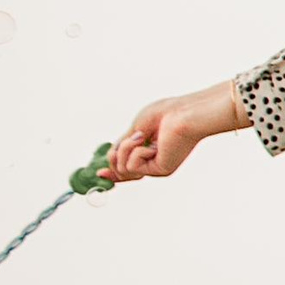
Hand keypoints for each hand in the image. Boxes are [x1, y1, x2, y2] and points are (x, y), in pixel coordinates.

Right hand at [108, 81, 244, 182]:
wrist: (185, 113)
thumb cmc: (166, 114)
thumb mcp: (134, 131)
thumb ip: (121, 147)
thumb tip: (107, 161)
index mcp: (149, 152)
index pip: (127, 168)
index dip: (112, 172)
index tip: (99, 172)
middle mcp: (154, 162)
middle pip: (120, 172)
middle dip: (116, 155)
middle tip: (131, 138)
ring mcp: (157, 167)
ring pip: (123, 169)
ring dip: (125, 149)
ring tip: (142, 136)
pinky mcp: (162, 169)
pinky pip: (133, 166)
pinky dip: (136, 152)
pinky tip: (151, 144)